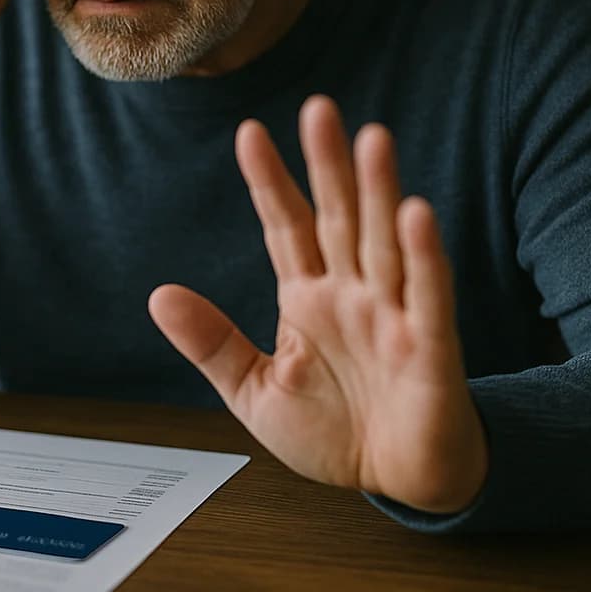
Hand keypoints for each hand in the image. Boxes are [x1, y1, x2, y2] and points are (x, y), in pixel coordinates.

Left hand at [149, 95, 488, 513]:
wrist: (397, 483)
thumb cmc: (335, 432)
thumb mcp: (254, 390)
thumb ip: (212, 342)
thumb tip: (159, 295)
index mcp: (309, 297)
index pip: (287, 226)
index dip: (270, 182)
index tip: (249, 134)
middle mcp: (353, 293)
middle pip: (340, 217)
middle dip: (328, 164)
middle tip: (319, 108)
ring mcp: (394, 314)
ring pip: (384, 241)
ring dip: (380, 191)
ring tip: (372, 139)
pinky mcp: (431, 347)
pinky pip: (427, 294)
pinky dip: (423, 255)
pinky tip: (416, 213)